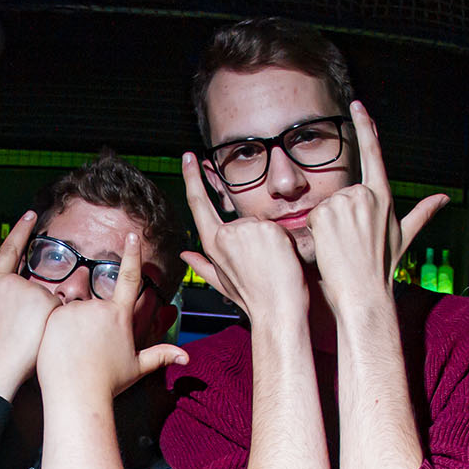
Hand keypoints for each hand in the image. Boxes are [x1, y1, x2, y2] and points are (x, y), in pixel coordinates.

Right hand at [0, 210, 58, 397]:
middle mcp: (12, 282)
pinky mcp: (47, 301)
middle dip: (35, 310)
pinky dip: (56, 323)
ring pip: (49, 300)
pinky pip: (60, 310)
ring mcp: (30, 290)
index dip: (21, 230)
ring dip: (45, 317)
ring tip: (30, 337)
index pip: (10, 249)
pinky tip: (42, 335)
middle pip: (34, 288)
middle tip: (25, 332)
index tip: (31, 215)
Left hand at [37, 232, 188, 401]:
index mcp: (119, 315)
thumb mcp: (136, 368)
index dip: (132, 254)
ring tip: (71, 354)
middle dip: (87, 328)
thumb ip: (160, 356)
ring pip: (71, 313)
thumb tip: (186, 358)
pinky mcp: (53, 316)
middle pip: (92, 308)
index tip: (132, 234)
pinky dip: (54, 330)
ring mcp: (74, 310)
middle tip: (84, 352)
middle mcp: (98, 307)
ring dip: (71, 328)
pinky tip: (56, 349)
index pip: (129, 277)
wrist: (77, 393)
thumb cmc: (108, 382)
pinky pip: (52, 317)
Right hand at [180, 153, 308, 326]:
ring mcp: (245, 230)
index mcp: (213, 245)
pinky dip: (283, 241)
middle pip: (242, 220)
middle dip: (257, 239)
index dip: (192, 178)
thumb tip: (184, 255)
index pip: (198, 204)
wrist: (279, 311)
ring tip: (273, 265)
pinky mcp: (266, 229)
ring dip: (271, 241)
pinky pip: (277, 227)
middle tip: (265, 266)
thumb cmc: (254, 300)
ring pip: (261, 224)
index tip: (189, 158)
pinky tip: (282, 259)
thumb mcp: (224, 284)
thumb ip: (203, 266)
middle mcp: (225, 235)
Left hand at [309, 101, 445, 311]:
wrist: (363, 292)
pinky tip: (329, 247)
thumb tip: (444, 198)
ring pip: (326, 206)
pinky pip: (313, 216)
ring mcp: (345, 202)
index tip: (357, 105)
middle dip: (339, 217)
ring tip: (341, 247)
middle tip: (348, 243)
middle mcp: (365, 195)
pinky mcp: (326, 212)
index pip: (374, 154)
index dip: (366, 127)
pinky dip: (316, 233)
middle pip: (341, 194)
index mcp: (383, 197)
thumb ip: (423, 213)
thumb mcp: (405, 237)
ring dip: (327, 226)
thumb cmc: (382, 268)